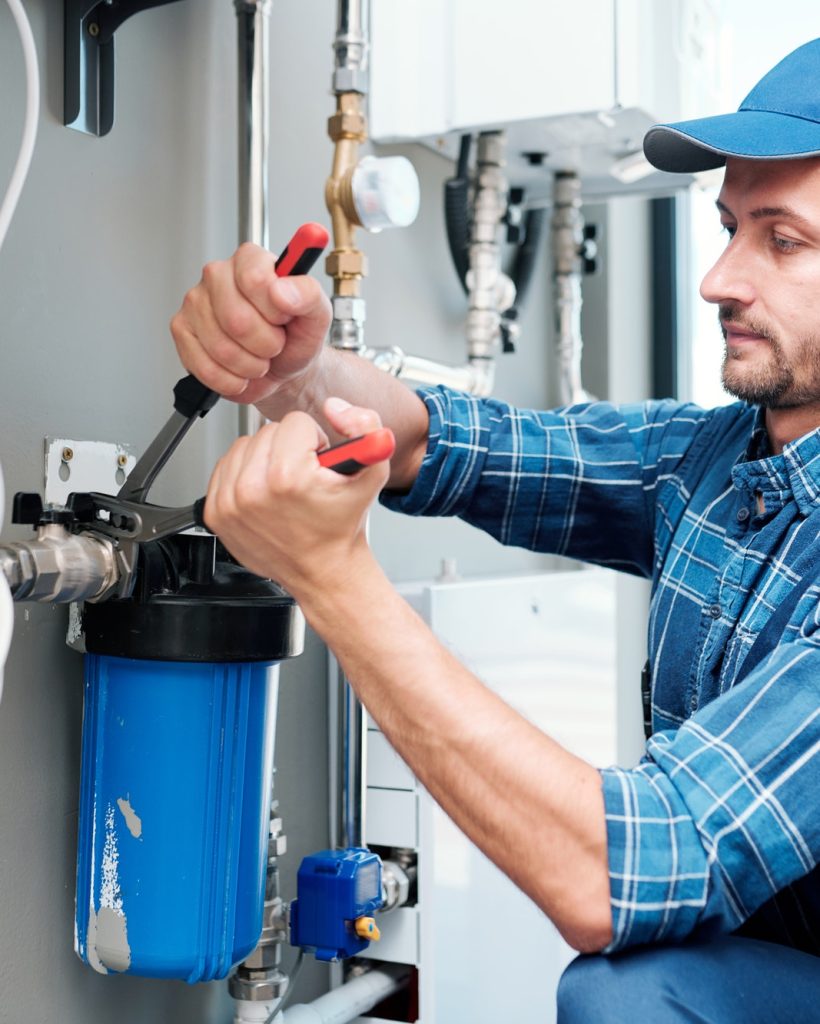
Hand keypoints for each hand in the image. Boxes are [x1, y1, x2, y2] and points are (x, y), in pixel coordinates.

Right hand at [170, 243, 331, 404]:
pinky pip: (205, 367)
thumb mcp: (317, 315)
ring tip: (259, 358)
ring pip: (221, 347)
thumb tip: (282, 290)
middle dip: (265, 344)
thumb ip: (308, 294)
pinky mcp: (181, 331)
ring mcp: (195, 302)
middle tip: (274, 344)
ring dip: (250, 365)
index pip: (254, 279)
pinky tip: (241, 371)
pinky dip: (231, 380)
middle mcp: (217, 275)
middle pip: (236, 319)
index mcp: (250, 260)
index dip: (275, 310)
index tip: (284, 317)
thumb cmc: (296, 337)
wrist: (283, 369)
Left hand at [203, 400, 388, 594]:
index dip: (314, 441)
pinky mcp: (216, 512)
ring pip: (244, 445)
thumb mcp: (373, 472)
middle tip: (304, 477)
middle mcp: (252, 489)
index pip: (295, 423)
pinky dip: (245, 474)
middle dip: (289, 448)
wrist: (323, 570)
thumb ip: (366, 426)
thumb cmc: (342, 525)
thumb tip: (334, 407)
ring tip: (284, 485)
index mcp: (287, 477)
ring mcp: (230, 503)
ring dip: (265, 458)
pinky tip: (265, 493)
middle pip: (267, 431)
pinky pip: (225, 467)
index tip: (318, 465)